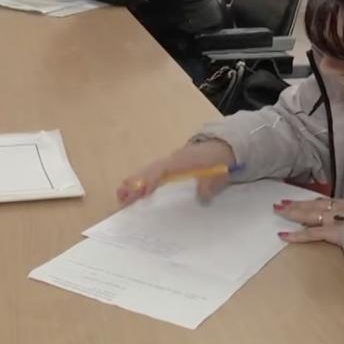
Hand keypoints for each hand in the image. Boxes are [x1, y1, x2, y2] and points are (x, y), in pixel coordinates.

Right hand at [117, 140, 235, 205]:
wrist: (222, 146)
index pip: (161, 171)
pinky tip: (137, 191)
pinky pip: (153, 173)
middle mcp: (171, 161)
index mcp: (180, 162)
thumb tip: (202, 197)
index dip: (150, 181)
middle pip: (148, 171)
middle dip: (134, 183)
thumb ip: (210, 186)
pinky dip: (142, 181)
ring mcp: (169, 163)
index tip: (140, 192)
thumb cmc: (217, 160)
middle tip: (121, 197)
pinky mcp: (171, 167)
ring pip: (148, 171)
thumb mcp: (217, 174)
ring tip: (122, 196)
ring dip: (135, 183)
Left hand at [274, 198, 343, 245]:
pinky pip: (313, 233)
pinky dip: (298, 235)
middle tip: (282, 202)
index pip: (331, 202)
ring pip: (312, 213)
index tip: (305, 201)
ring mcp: (340, 219)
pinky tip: (284, 235)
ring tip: (279, 210)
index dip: (315, 201)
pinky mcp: (336, 233)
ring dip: (294, 211)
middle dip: (299, 203)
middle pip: (317, 203)